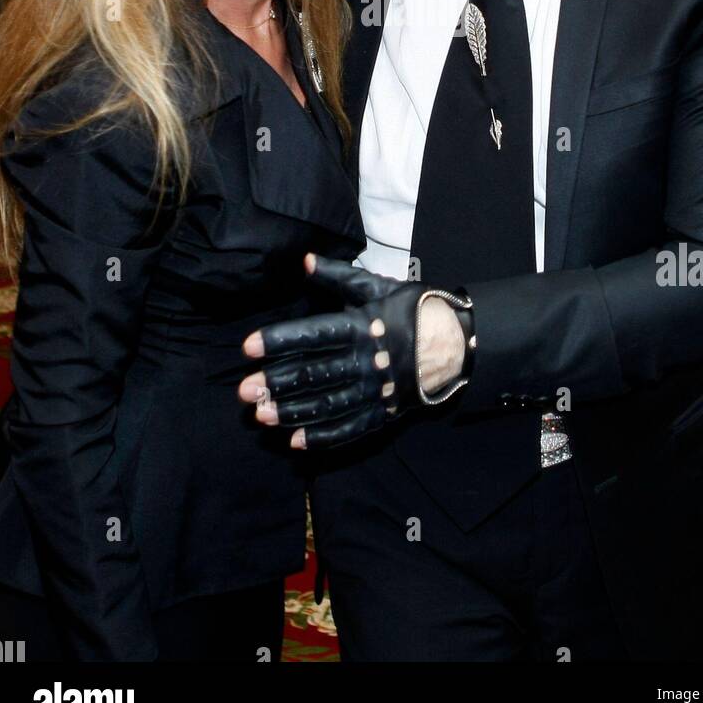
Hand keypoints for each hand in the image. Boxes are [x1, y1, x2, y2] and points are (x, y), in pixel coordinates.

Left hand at [239, 255, 472, 448]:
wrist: (458, 342)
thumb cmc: (412, 310)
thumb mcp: (377, 286)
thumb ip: (338, 276)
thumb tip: (304, 260)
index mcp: (361, 326)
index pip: (313, 335)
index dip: (280, 341)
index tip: (249, 347)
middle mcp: (365, 360)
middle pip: (315, 374)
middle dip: (277, 383)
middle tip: (245, 391)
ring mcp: (374, 390)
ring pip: (327, 404)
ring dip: (293, 412)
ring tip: (262, 416)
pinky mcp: (383, 411)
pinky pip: (350, 428)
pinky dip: (323, 436)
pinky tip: (295, 441)